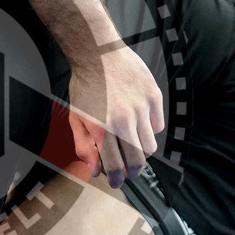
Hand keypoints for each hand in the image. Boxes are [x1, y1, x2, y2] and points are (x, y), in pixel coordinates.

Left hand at [69, 47, 163, 187]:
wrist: (97, 52)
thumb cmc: (85, 84)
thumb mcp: (77, 117)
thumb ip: (84, 145)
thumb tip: (94, 169)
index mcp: (102, 128)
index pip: (115, 166)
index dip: (117, 179)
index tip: (116, 182)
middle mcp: (124, 121)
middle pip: (138, 160)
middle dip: (133, 171)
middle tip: (129, 172)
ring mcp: (141, 109)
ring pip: (150, 145)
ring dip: (141, 151)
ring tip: (132, 146)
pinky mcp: (154, 97)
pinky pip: (158, 125)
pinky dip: (150, 129)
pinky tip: (139, 124)